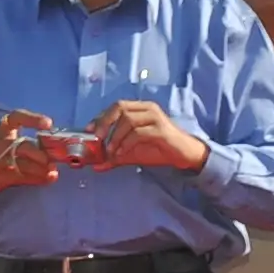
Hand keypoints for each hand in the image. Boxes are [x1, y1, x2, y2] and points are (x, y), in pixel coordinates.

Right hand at [0, 109, 68, 197]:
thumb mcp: (9, 139)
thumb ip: (32, 142)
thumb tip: (59, 148)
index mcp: (1, 128)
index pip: (16, 117)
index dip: (32, 119)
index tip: (48, 124)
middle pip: (23, 146)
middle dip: (41, 154)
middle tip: (52, 159)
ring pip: (24, 164)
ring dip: (42, 168)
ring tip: (53, 170)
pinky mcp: (0, 176)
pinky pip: (23, 177)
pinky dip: (39, 178)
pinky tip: (50, 177)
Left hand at [91, 99, 210, 171]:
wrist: (184, 155)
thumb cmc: (158, 149)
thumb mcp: (132, 153)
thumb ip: (115, 157)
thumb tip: (96, 166)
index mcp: (140, 108)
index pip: (116, 106)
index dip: (100, 117)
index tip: (89, 131)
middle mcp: (147, 108)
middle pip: (120, 107)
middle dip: (104, 122)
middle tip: (96, 139)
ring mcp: (155, 117)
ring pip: (128, 120)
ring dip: (115, 137)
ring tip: (110, 152)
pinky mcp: (161, 130)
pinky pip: (138, 133)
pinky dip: (126, 143)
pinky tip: (121, 153)